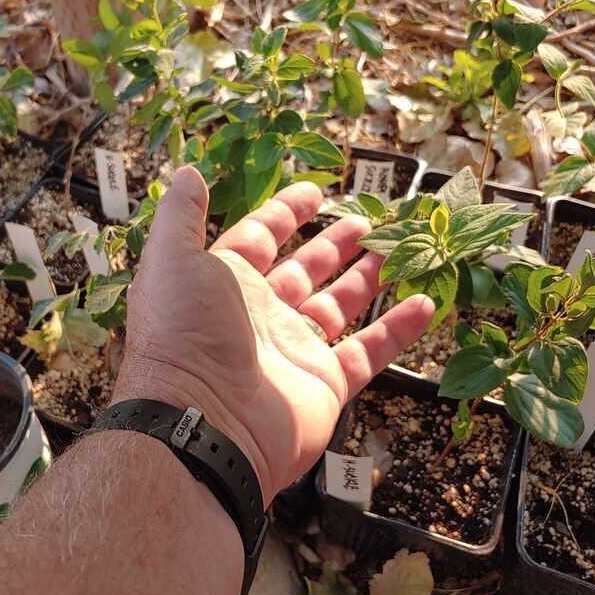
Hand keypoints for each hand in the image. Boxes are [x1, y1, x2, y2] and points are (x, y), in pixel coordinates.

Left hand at [114, 166, 433, 500]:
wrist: (204, 422)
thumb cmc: (184, 333)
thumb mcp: (171, 259)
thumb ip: (181, 214)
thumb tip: (187, 172)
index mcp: (224, 283)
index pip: (259, 238)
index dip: (284, 213)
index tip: (316, 192)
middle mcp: (260, 315)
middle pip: (305, 271)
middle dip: (333, 245)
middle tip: (367, 222)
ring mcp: (294, 350)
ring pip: (339, 306)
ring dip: (367, 278)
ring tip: (396, 251)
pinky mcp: (326, 383)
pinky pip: (369, 351)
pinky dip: (397, 330)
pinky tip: (424, 302)